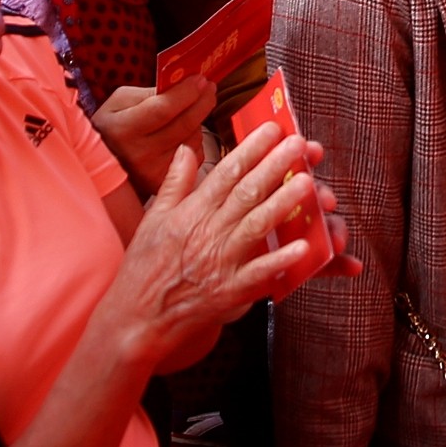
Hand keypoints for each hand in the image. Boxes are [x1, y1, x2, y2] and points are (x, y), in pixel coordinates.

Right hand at [90, 74, 217, 195]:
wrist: (104, 162)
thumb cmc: (114, 125)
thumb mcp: (120, 100)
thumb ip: (149, 92)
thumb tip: (184, 84)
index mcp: (122, 130)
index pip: (163, 109)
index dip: (186, 92)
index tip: (200, 79)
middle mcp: (138, 155)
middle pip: (184, 124)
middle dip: (202, 101)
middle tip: (208, 87)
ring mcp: (153, 172)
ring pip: (193, 139)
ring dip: (197, 122)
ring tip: (185, 114)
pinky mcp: (166, 182)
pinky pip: (194, 155)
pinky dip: (193, 141)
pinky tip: (181, 136)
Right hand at [96, 126, 330, 371]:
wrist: (136, 317)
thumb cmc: (144, 267)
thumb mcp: (153, 218)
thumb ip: (175, 183)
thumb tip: (185, 149)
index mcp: (191, 212)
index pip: (226, 172)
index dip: (251, 149)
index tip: (272, 129)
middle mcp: (208, 232)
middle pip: (247, 192)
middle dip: (275, 166)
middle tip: (300, 144)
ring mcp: (220, 261)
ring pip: (257, 225)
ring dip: (283, 203)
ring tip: (309, 183)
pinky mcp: (229, 291)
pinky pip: (258, 273)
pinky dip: (280, 260)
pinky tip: (302, 247)